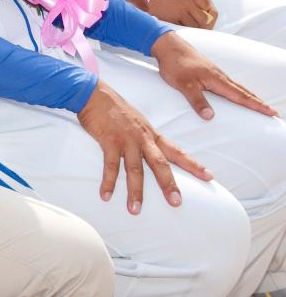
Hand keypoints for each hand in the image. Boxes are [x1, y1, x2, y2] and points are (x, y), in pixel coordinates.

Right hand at [77, 81, 209, 213]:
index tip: (209, 177)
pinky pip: (109, 166)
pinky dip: (108, 182)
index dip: (193, 164)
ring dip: (135, 191)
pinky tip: (106, 196)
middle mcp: (142, 138)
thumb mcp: (137, 121)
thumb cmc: (114, 108)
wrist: (94, 94)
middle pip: (159, 164)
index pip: (176, 151)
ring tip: (135, 210)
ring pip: (134, 169)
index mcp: (151, 134)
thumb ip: (145, 136)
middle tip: (176, 203)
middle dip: (168, 184)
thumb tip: (152, 150)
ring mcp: (126, 140)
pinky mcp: (108, 141)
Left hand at [151, 30, 275, 119]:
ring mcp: (214, 73)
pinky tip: (235, 93)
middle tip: (271, 111)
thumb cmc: (175, 64)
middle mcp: (219, 76)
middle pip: (243, 91)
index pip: (241, 96)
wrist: (168, 46)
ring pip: (236, 87)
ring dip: (248, 96)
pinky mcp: (208, 71)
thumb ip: (197, 100)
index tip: (271, 112)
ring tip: (258, 104)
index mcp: (217, 80)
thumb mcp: (184, 85)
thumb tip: (210, 117)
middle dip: (257, 102)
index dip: (256, 105)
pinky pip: (227, 83)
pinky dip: (237, 90)